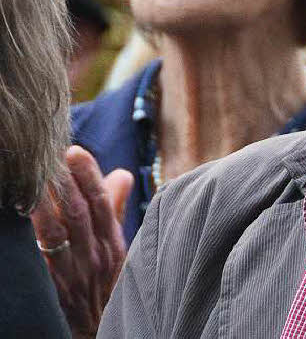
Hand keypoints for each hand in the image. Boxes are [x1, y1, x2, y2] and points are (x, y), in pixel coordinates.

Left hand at [31, 146, 133, 337]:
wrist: (98, 336)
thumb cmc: (107, 288)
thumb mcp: (117, 250)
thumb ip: (115, 210)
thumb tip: (121, 173)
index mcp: (113, 245)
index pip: (102, 203)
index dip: (88, 176)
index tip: (74, 152)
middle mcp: (95, 259)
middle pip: (79, 214)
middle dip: (63, 183)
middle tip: (48, 157)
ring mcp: (73, 277)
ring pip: (56, 235)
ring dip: (42, 206)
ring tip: (28, 182)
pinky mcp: (53, 293)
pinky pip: (38, 263)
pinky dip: (29, 241)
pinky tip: (17, 221)